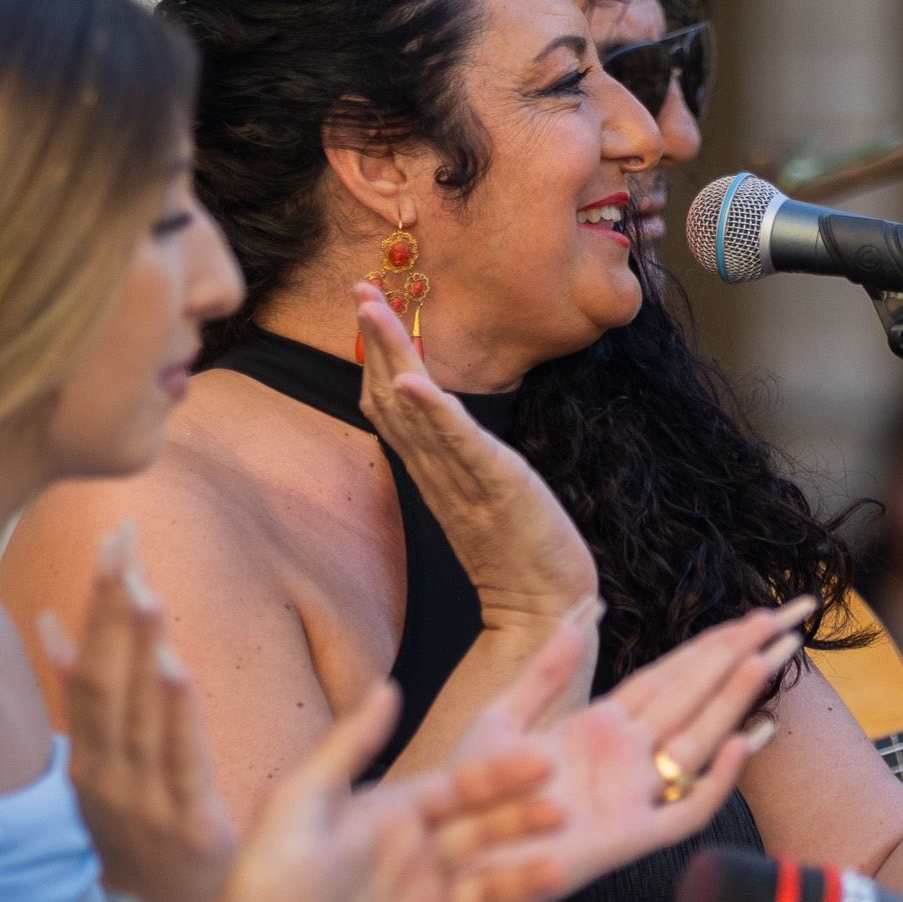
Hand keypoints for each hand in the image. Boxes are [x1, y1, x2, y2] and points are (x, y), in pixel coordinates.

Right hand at [39, 529, 235, 901]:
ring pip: (136, 713)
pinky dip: (174, 711)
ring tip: (142, 588)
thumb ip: (80, 697)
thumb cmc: (151, 837)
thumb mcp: (104, 770)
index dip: (96, 604)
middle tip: (123, 538)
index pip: (86, 668)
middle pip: (104, 679)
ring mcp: (142, 799)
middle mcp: (106, 773)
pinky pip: (178, 758)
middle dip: (113, 606)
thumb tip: (50, 624)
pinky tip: (176, 666)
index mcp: (88, 757)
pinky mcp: (186, 823)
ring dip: (136, 648)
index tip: (111, 540)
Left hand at [170, 682, 570, 901]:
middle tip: (562, 812)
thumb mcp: (296, 805)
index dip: (498, 774)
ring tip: (556, 872)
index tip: (540, 756)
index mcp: (393, 818)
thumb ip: (344, 749)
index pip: (458, 789)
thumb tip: (387, 684)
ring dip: (524, 883)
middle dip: (523, 823)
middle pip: (484, 837)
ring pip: (489, 896)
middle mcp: (418, 864)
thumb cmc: (258, 886)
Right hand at [352, 285, 600, 654]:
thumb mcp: (483, 500)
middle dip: (375, 339)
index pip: (392, 406)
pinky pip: (459, 444)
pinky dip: (434, 410)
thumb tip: (446, 432)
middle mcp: (438, 472)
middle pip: (392, 397)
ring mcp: (463, 479)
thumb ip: (460, 464)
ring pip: (416, 409)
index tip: (364, 306)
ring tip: (371, 308)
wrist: (546, 615)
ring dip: (392, 354)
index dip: (375, 356)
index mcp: (433, 472)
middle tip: (357, 287)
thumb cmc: (522, 561)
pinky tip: (414, 380)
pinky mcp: (496, 488)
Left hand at [447, 603, 810, 901]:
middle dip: (739, 656)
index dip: (713, 643)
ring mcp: (633, 796)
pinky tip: (739, 743)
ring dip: (733, 700)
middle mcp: (628, 757)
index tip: (756, 614)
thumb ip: (545, 671)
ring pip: (698, 740)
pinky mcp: (630, 839)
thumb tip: (582, 614)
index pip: (671, 674)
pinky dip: (713, 781)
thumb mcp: (503, 721)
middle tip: (788, 619)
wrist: (458, 865)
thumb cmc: (477, 798)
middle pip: (695, 696)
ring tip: (768, 658)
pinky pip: (684, 810)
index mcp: (603, 726)